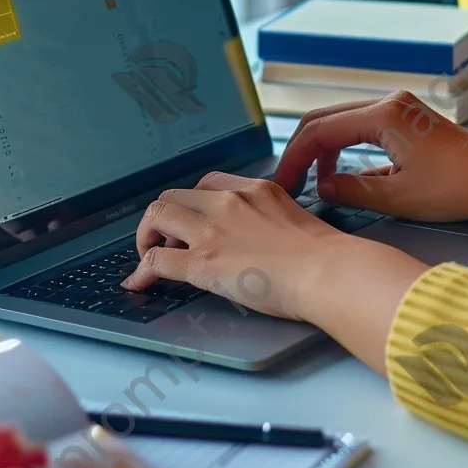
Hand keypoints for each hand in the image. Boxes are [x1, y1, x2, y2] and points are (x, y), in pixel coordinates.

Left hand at [121, 172, 428, 372]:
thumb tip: (258, 242)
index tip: (192, 222)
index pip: (208, 185)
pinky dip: (142, 271)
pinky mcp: (203, 261)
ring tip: (148, 256)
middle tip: (168, 242)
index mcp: (254, 189)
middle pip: (174, 196)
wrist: (328, 271)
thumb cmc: (325, 257)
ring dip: (146, 237)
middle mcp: (229, 202)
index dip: (193, 204)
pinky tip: (138, 283)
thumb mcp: (293, 220)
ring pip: (157, 217)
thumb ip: (269, 221)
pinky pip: (156, 260)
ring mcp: (212, 230)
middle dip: (165, 219)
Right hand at [274, 91, 467, 223]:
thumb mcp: (398, 198)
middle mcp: (387, 103)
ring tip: (311, 181)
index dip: (294, 158)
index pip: (320, 131)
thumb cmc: (459, 188)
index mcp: (383, 116)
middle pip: (324, 119)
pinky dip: (342, 146)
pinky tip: (338, 173)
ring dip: (321, 148)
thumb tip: (321, 186)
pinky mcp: (404, 118)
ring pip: (340, 120)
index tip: (282, 184)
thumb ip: (351, 191)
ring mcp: (396, 107)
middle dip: (301, 150)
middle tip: (288, 181)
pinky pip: (359, 126)